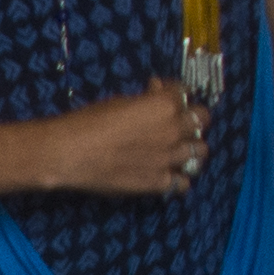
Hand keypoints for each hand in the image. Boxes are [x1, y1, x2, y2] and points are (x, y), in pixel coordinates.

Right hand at [40, 82, 201, 199]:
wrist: (71, 153)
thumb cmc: (90, 121)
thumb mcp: (122, 100)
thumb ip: (147, 99)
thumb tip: (156, 94)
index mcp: (165, 105)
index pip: (185, 93)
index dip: (172, 92)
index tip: (160, 93)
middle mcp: (174, 131)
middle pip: (202, 121)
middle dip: (191, 117)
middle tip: (176, 120)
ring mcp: (169, 159)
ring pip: (200, 152)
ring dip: (190, 147)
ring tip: (176, 148)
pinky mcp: (158, 182)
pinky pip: (183, 182)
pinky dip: (178, 178)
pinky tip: (167, 173)